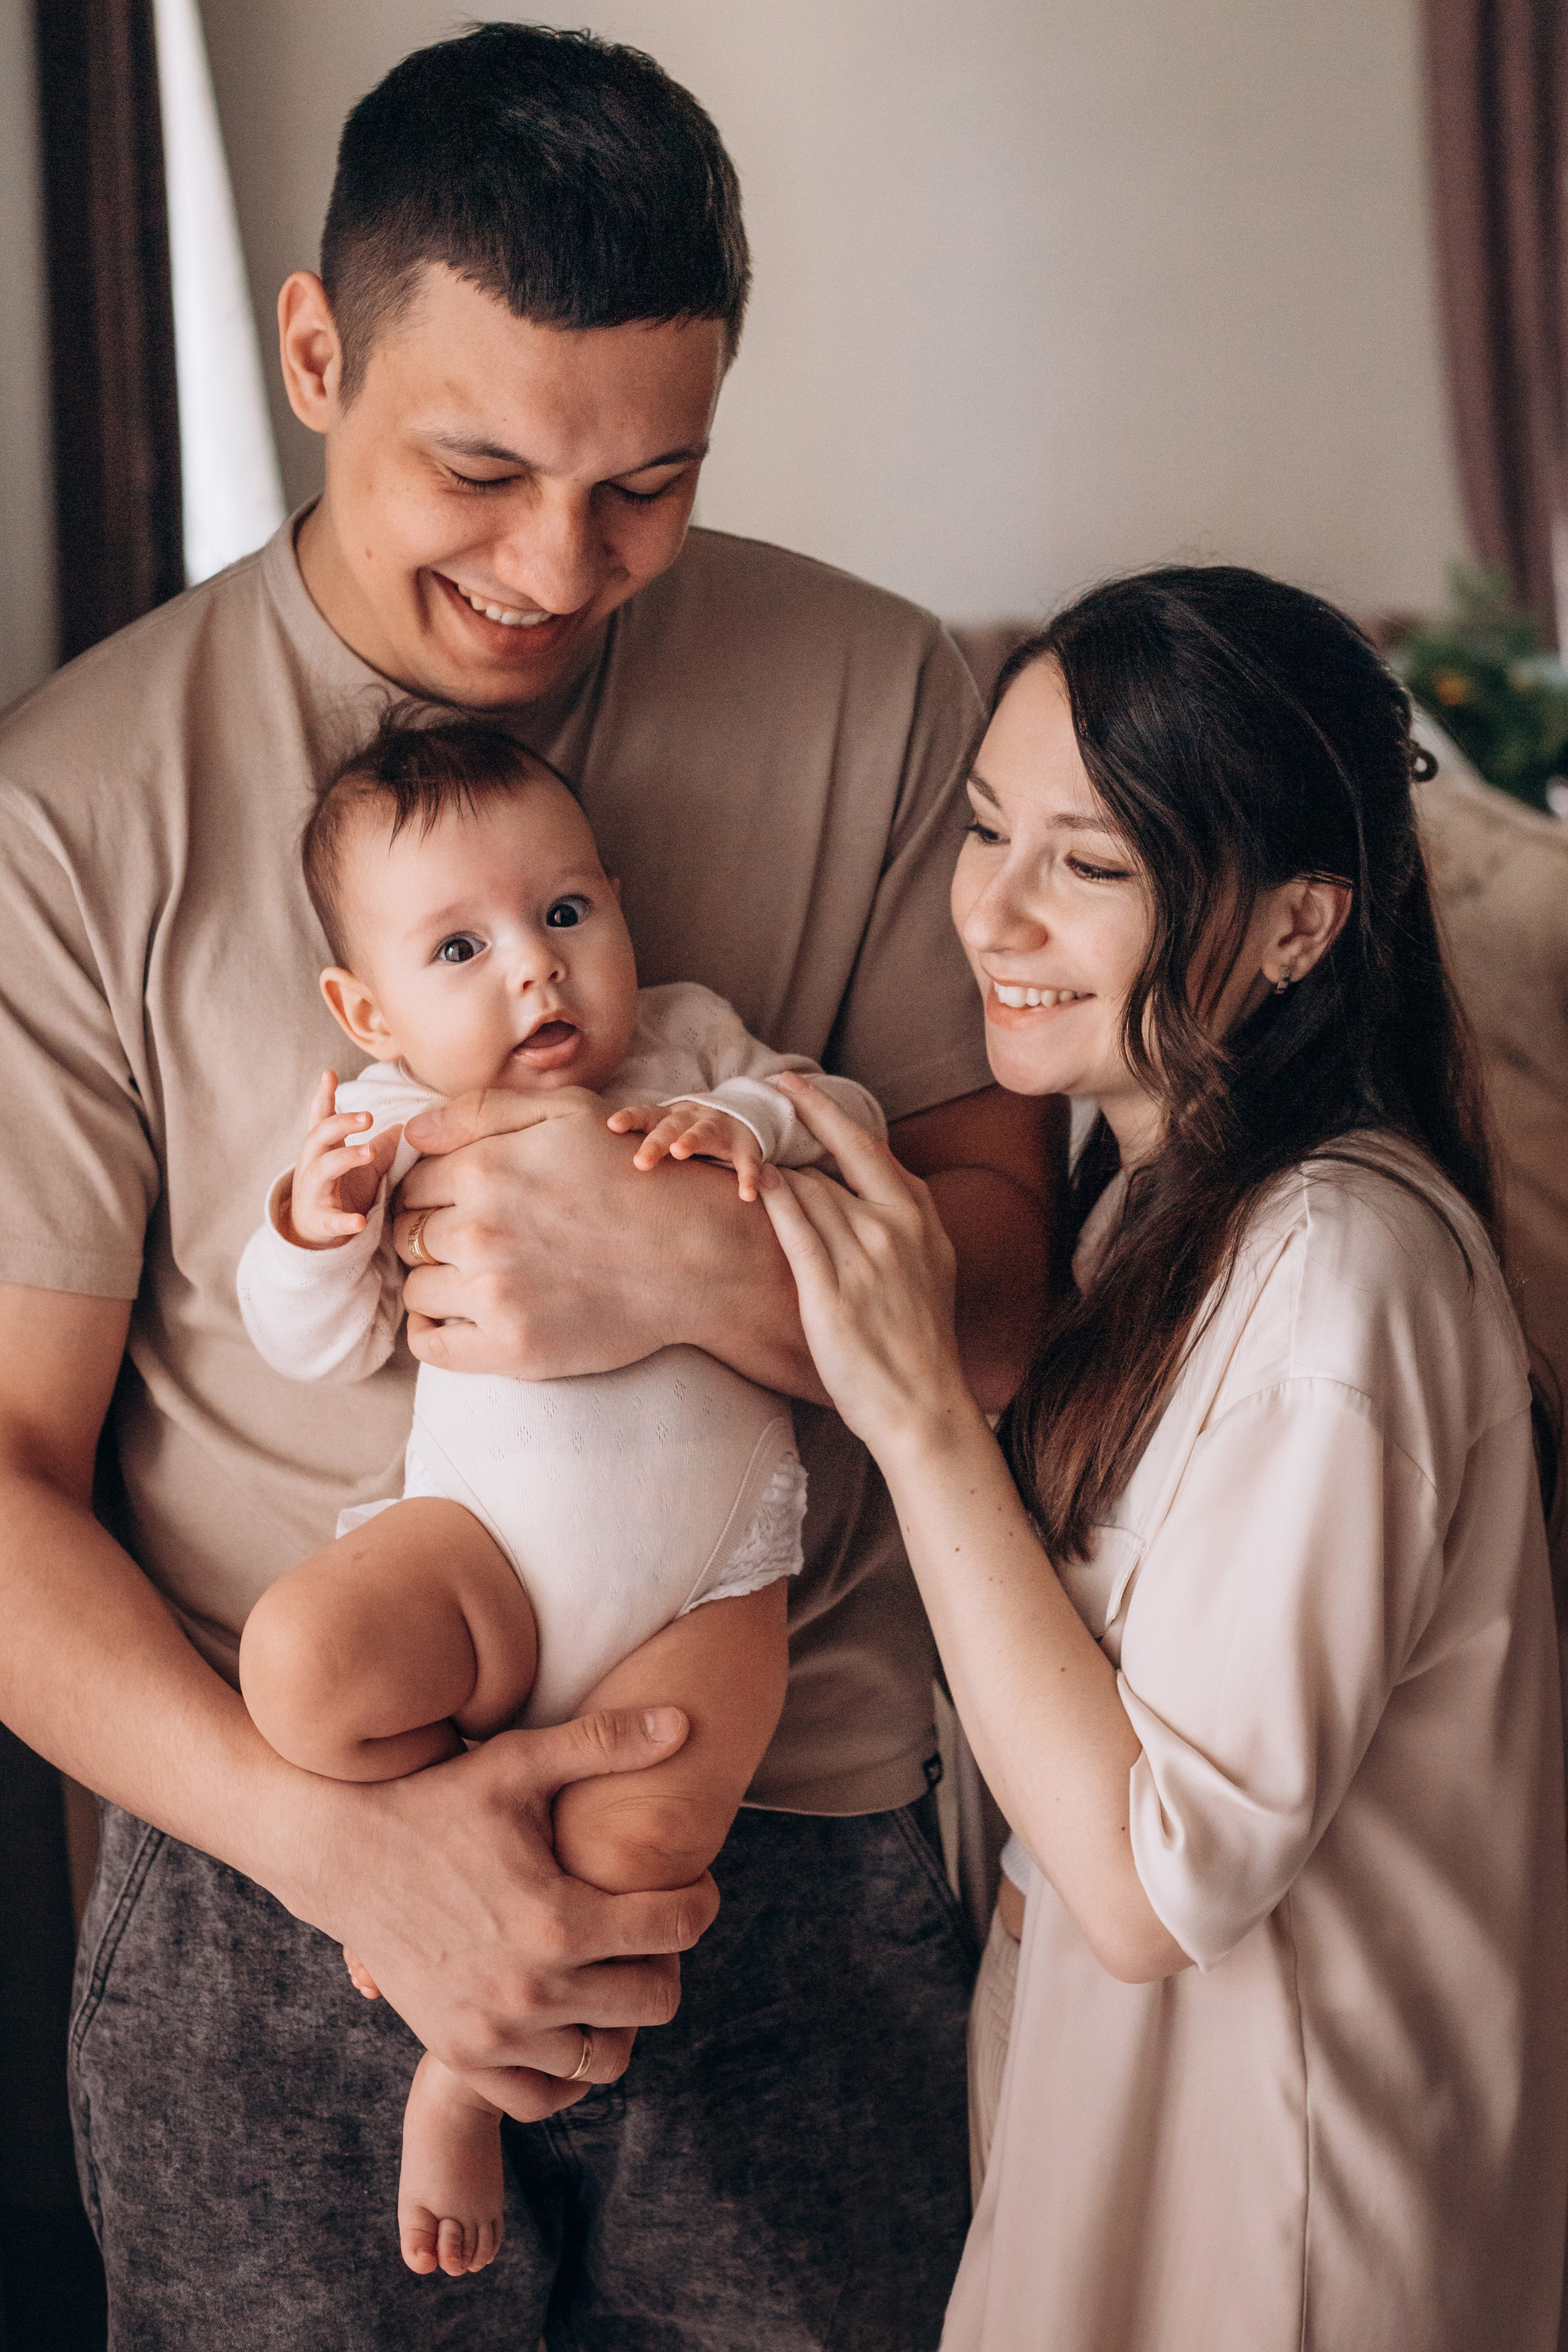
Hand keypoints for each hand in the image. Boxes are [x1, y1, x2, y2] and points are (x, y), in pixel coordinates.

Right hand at [280, 1071, 402, 1248]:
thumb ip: (380, 1144)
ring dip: (345, 1158)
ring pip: (323, 1170)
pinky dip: (345, 1221)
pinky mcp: (320, 1221)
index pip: (322, 1118)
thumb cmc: (339, 1190)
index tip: (329, 1074)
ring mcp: (313, 1192)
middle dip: (342, 1124)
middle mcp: (313, 1165)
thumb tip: (407, 1126)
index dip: (323, 1096)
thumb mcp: (360, 1165)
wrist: (312, 1233)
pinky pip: (331, 1220)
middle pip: (320, 1136)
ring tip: (370, 1152)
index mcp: (323, 1149)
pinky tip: (360, 1221)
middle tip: (368, 1116)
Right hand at [289, 1704, 719, 2122]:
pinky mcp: (458, 2052)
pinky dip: (565, 2071)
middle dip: (666, 1960)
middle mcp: (529, 1990)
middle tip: (648, 1926)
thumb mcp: (519, 1762)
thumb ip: (606, 1742)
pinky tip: (571, 2019)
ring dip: (619, 2016)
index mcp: (557, 1920)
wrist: (341, 1853)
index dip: (699, 1902)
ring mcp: (492, 2032)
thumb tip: (686, 1720)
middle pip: (653, 2001)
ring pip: (604, 2058)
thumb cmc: (437, 1799)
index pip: (674, 1931)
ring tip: (610, 1968)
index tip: (694, 1885)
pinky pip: (540, 2097)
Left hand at [392, 1086, 812, 1390]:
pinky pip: (430, 1344)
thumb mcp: (567, 1114)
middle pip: (407, 1234)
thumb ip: (482, 1111)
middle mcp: (479, 1231)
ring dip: (435, 1281)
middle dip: (430, 1233)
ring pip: (414, 1287)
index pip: (412, 1183)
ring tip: (480, 1275)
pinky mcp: (511, 1347)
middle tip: (474, 1238)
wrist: (697, 1256)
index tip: (462, 1202)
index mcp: (485, 1169)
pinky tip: (457, 1316)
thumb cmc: (632, 1177)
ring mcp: (493, 1293)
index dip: (432, 1191)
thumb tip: (409, 1133)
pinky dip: (431, 1332)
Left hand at [607, 1102, 765, 1201]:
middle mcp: (693, 1118)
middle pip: (671, 1127)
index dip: (630, 1118)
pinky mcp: (745, 1145)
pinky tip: (746, 1194)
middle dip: (656, 1142)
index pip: (647, 1114)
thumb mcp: (669, 1129)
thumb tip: (600, 1168)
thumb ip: (644, 1142)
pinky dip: (748, 1177)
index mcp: (671, 1116)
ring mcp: (721, 1129)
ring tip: (679, 1152)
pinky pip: (747, 1161)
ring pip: (704, 1132)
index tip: (612, 1125)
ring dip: (691, 1140)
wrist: (743, 1116)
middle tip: (641, 1161)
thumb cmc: (692, 1130)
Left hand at [758, 1075, 973, 1459]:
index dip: (824, 1112)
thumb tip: (870, 1189)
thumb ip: (902, 1221)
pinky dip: (773, 1198)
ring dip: (770, 1171)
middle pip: (829, 1164)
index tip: (793, 1085)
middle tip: (750, 1108)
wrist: (922, 1405)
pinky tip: (751, 1178)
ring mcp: (865, 1258)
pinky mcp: (832, 1293)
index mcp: (919, 1216)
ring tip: (727, 1148)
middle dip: (788, 1138)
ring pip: (808, 1192)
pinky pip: (796, 1230)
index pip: (865, 1145)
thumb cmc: (919, 1341)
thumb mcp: (929, 1266)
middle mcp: (895, 1227)